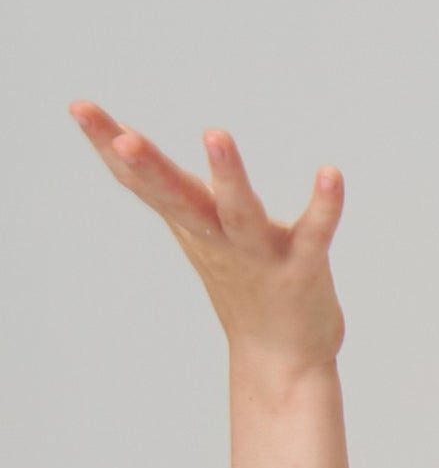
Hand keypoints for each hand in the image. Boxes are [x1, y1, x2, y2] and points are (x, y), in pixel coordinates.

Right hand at [72, 108, 345, 373]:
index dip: (108, 146)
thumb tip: (123, 142)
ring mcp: (259, 256)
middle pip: (177, 198)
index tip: (78, 107)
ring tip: (215, 133)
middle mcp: (218, 239)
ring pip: (240, 213)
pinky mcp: (303, 272)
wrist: (281, 359)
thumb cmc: (241, 285)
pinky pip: (315, 235)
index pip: (143, 181)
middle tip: (122, 137)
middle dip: (149, 168)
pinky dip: (324, 206)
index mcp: (192, 224)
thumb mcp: (195, 230)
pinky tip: (331, 174)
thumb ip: (167, 189)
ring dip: (228, 175)